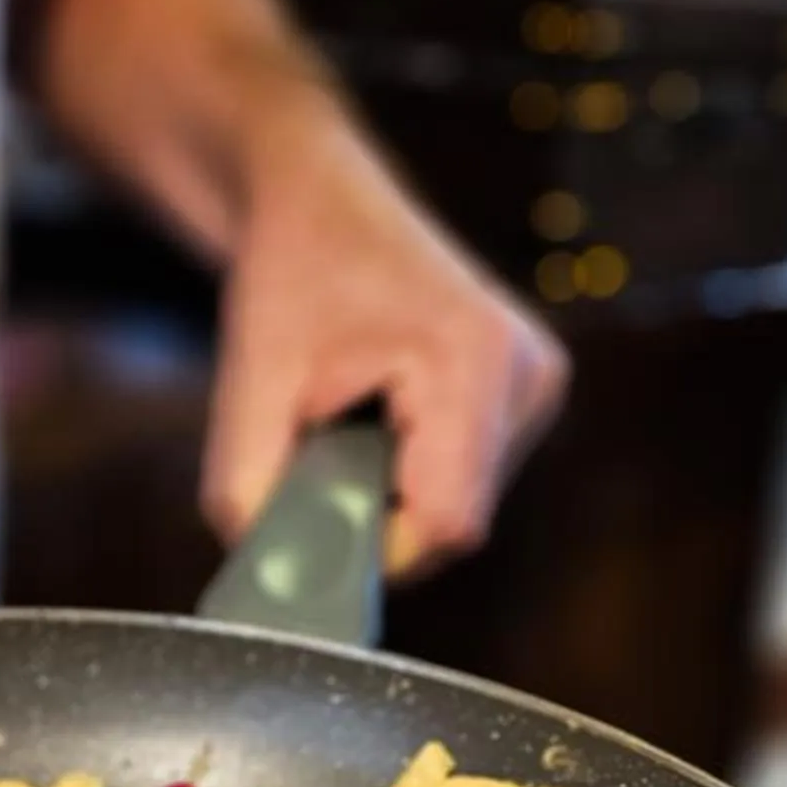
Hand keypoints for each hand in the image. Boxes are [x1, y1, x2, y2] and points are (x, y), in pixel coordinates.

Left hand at [202, 98, 567, 575]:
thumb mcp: (249, 382)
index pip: (444, 524)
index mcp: (476, 360)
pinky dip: (406, 475)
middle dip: (372, 517)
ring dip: (388, 495)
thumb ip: (248, 488)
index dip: (370, 549)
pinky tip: (377, 417)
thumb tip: (267, 584)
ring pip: (457, 512)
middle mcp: (529, 377)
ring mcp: (537, 389)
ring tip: (346, 418)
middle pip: (451, 526)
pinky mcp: (526, 401)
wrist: (319, 201)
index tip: (306, 520)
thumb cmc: (288, 273)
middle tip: (313, 452)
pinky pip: (463, 484)